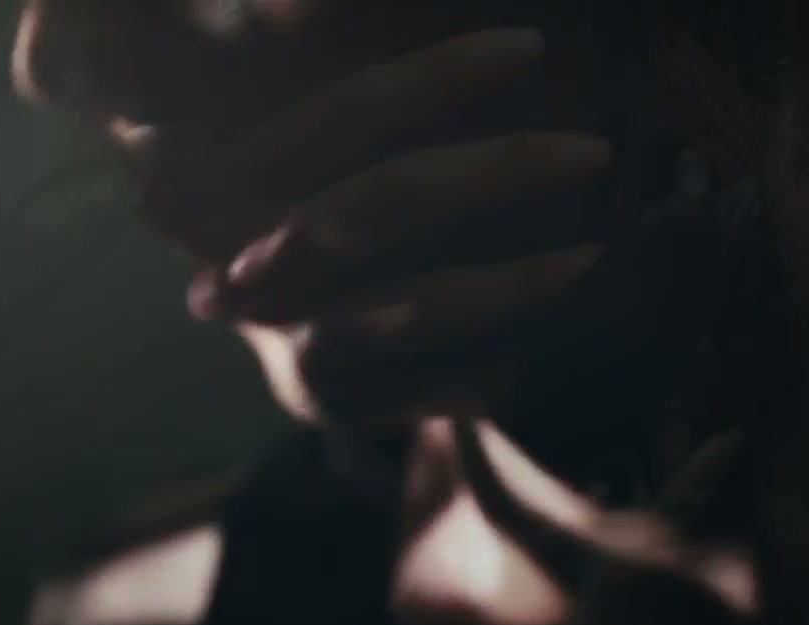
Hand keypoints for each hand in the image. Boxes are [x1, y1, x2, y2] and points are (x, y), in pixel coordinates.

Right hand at [139, 29, 614, 427]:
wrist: (224, 307)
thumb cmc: (256, 187)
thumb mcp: (250, 119)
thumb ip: (284, 63)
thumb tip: (307, 4)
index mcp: (204, 191)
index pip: (340, 116)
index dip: (435, 77)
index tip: (528, 47)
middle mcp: (239, 275)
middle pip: (384, 205)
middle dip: (496, 170)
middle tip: (594, 151)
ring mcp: (288, 346)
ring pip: (421, 306)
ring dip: (521, 281)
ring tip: (604, 256)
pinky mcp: (332, 401)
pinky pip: (441, 381)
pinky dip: (511, 360)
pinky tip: (582, 335)